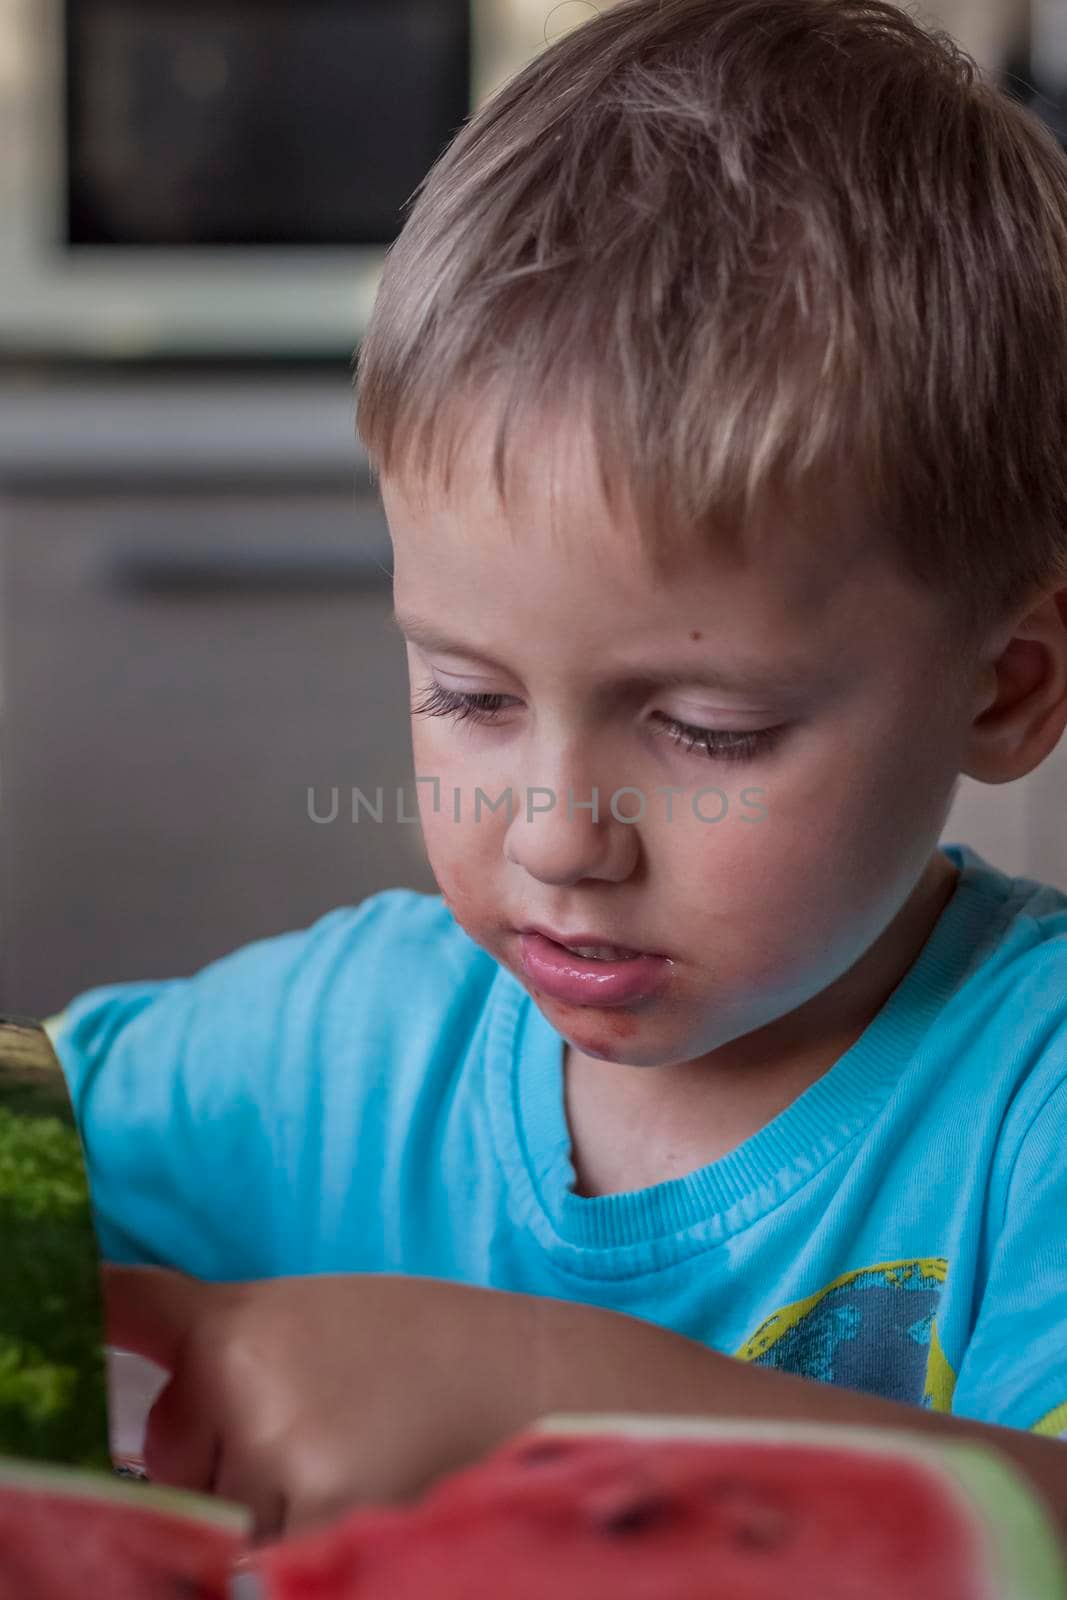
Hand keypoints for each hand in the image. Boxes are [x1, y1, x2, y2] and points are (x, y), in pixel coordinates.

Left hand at [102, 1266, 551, 1538]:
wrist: (542, 1378)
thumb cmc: (432, 1350)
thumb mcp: (321, 1321)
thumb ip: (237, 1361)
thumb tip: (163, 1436)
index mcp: (240, 1322)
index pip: (131, 1311)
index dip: (91, 1304)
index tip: (66, 1295)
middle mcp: (244, 1386)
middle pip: (176, 1458)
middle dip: (221, 1458)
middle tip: (324, 1422)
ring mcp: (281, 1461)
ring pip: (221, 1518)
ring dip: (269, 1509)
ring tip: (364, 1456)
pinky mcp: (326, 1523)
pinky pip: (267, 1560)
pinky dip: (303, 1541)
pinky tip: (369, 1493)